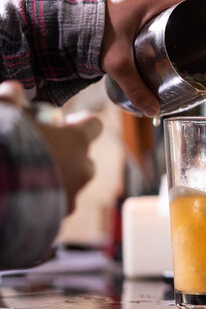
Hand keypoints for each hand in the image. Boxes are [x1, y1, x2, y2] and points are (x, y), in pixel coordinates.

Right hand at [0, 81, 101, 214]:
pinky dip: (46, 199)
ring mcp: (72, 195)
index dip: (80, 122)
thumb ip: (12, 100)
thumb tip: (14, 92)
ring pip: (73, 183)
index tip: (63, 123)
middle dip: (68, 154)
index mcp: (76, 141)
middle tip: (42, 150)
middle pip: (85, 157)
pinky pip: (57, 204)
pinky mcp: (58, 216)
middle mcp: (82, 168)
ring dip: (58, 178)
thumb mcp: (6, 116)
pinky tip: (24, 194)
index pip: (94, 125)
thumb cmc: (7, 147)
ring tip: (29, 174)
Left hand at [102, 0, 205, 116]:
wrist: (68, 27)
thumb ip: (135, 88)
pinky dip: (178, 21)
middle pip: (192, 3)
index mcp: (155, 0)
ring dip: (192, 20)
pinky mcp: (140, 8)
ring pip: (180, 7)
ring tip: (202, 43)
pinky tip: (182, 39)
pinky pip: (168, 10)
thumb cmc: (93, 37)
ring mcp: (147, 0)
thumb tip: (153, 112)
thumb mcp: (117, 64)